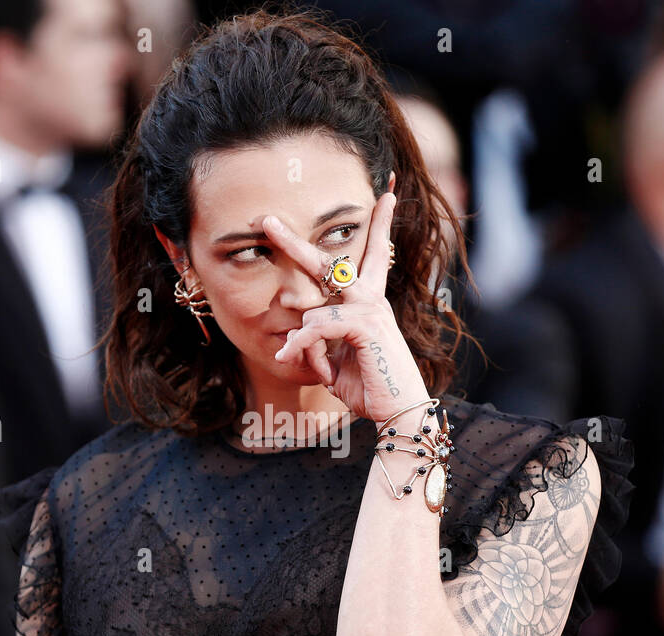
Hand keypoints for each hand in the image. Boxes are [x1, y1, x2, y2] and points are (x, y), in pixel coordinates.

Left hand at [266, 191, 429, 422]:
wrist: (399, 412)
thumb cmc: (371, 388)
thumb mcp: (335, 364)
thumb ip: (317, 345)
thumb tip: (296, 334)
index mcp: (368, 304)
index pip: (371, 258)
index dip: (379, 226)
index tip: (386, 196)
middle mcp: (370, 300)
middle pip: (329, 262)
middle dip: (294, 240)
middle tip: (265, 218)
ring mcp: (369, 310)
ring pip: (313, 307)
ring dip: (298, 338)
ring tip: (289, 356)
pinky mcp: (364, 325)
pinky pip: (316, 326)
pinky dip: (300, 344)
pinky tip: (288, 356)